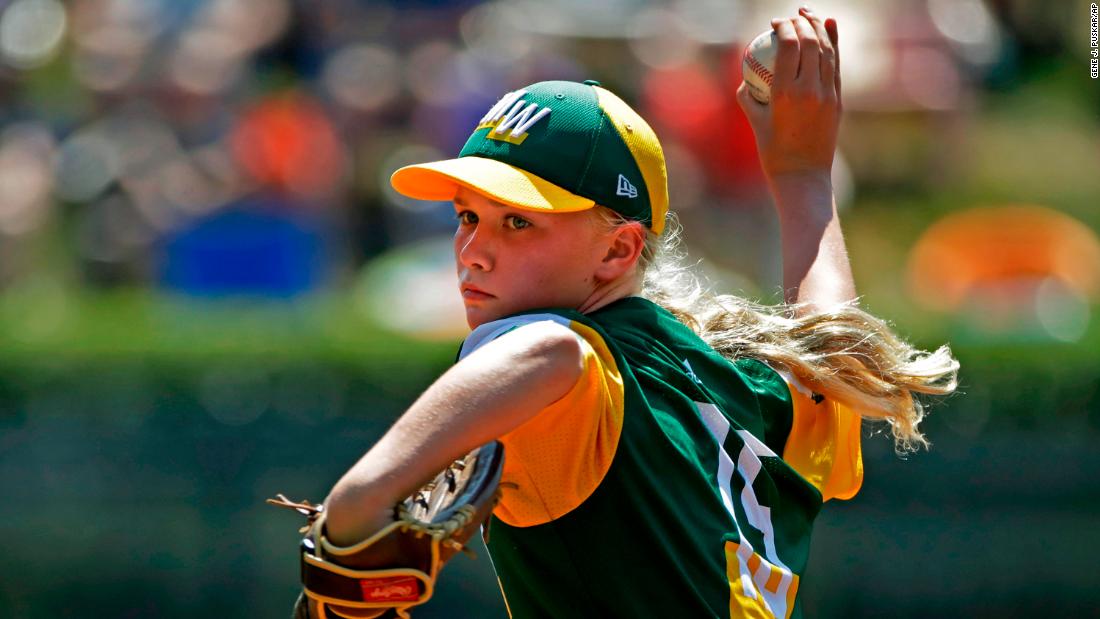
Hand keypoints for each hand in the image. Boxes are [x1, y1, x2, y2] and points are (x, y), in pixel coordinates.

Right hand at [737, 7, 840, 184]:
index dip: (783, 27)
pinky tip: (830, 27)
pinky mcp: (838, 100)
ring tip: (809, 16)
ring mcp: (827, 94)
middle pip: (809, 43)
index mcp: (784, 93)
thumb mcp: (754, 121)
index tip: (775, 23)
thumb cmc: (772, 152)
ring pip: (826, 51)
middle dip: (801, 22)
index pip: (788, 46)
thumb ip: (748, 96)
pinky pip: (835, 65)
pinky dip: (834, 44)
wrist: (802, 176)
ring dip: (819, 28)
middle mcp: (808, 89)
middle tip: (792, 16)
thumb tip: (745, 77)